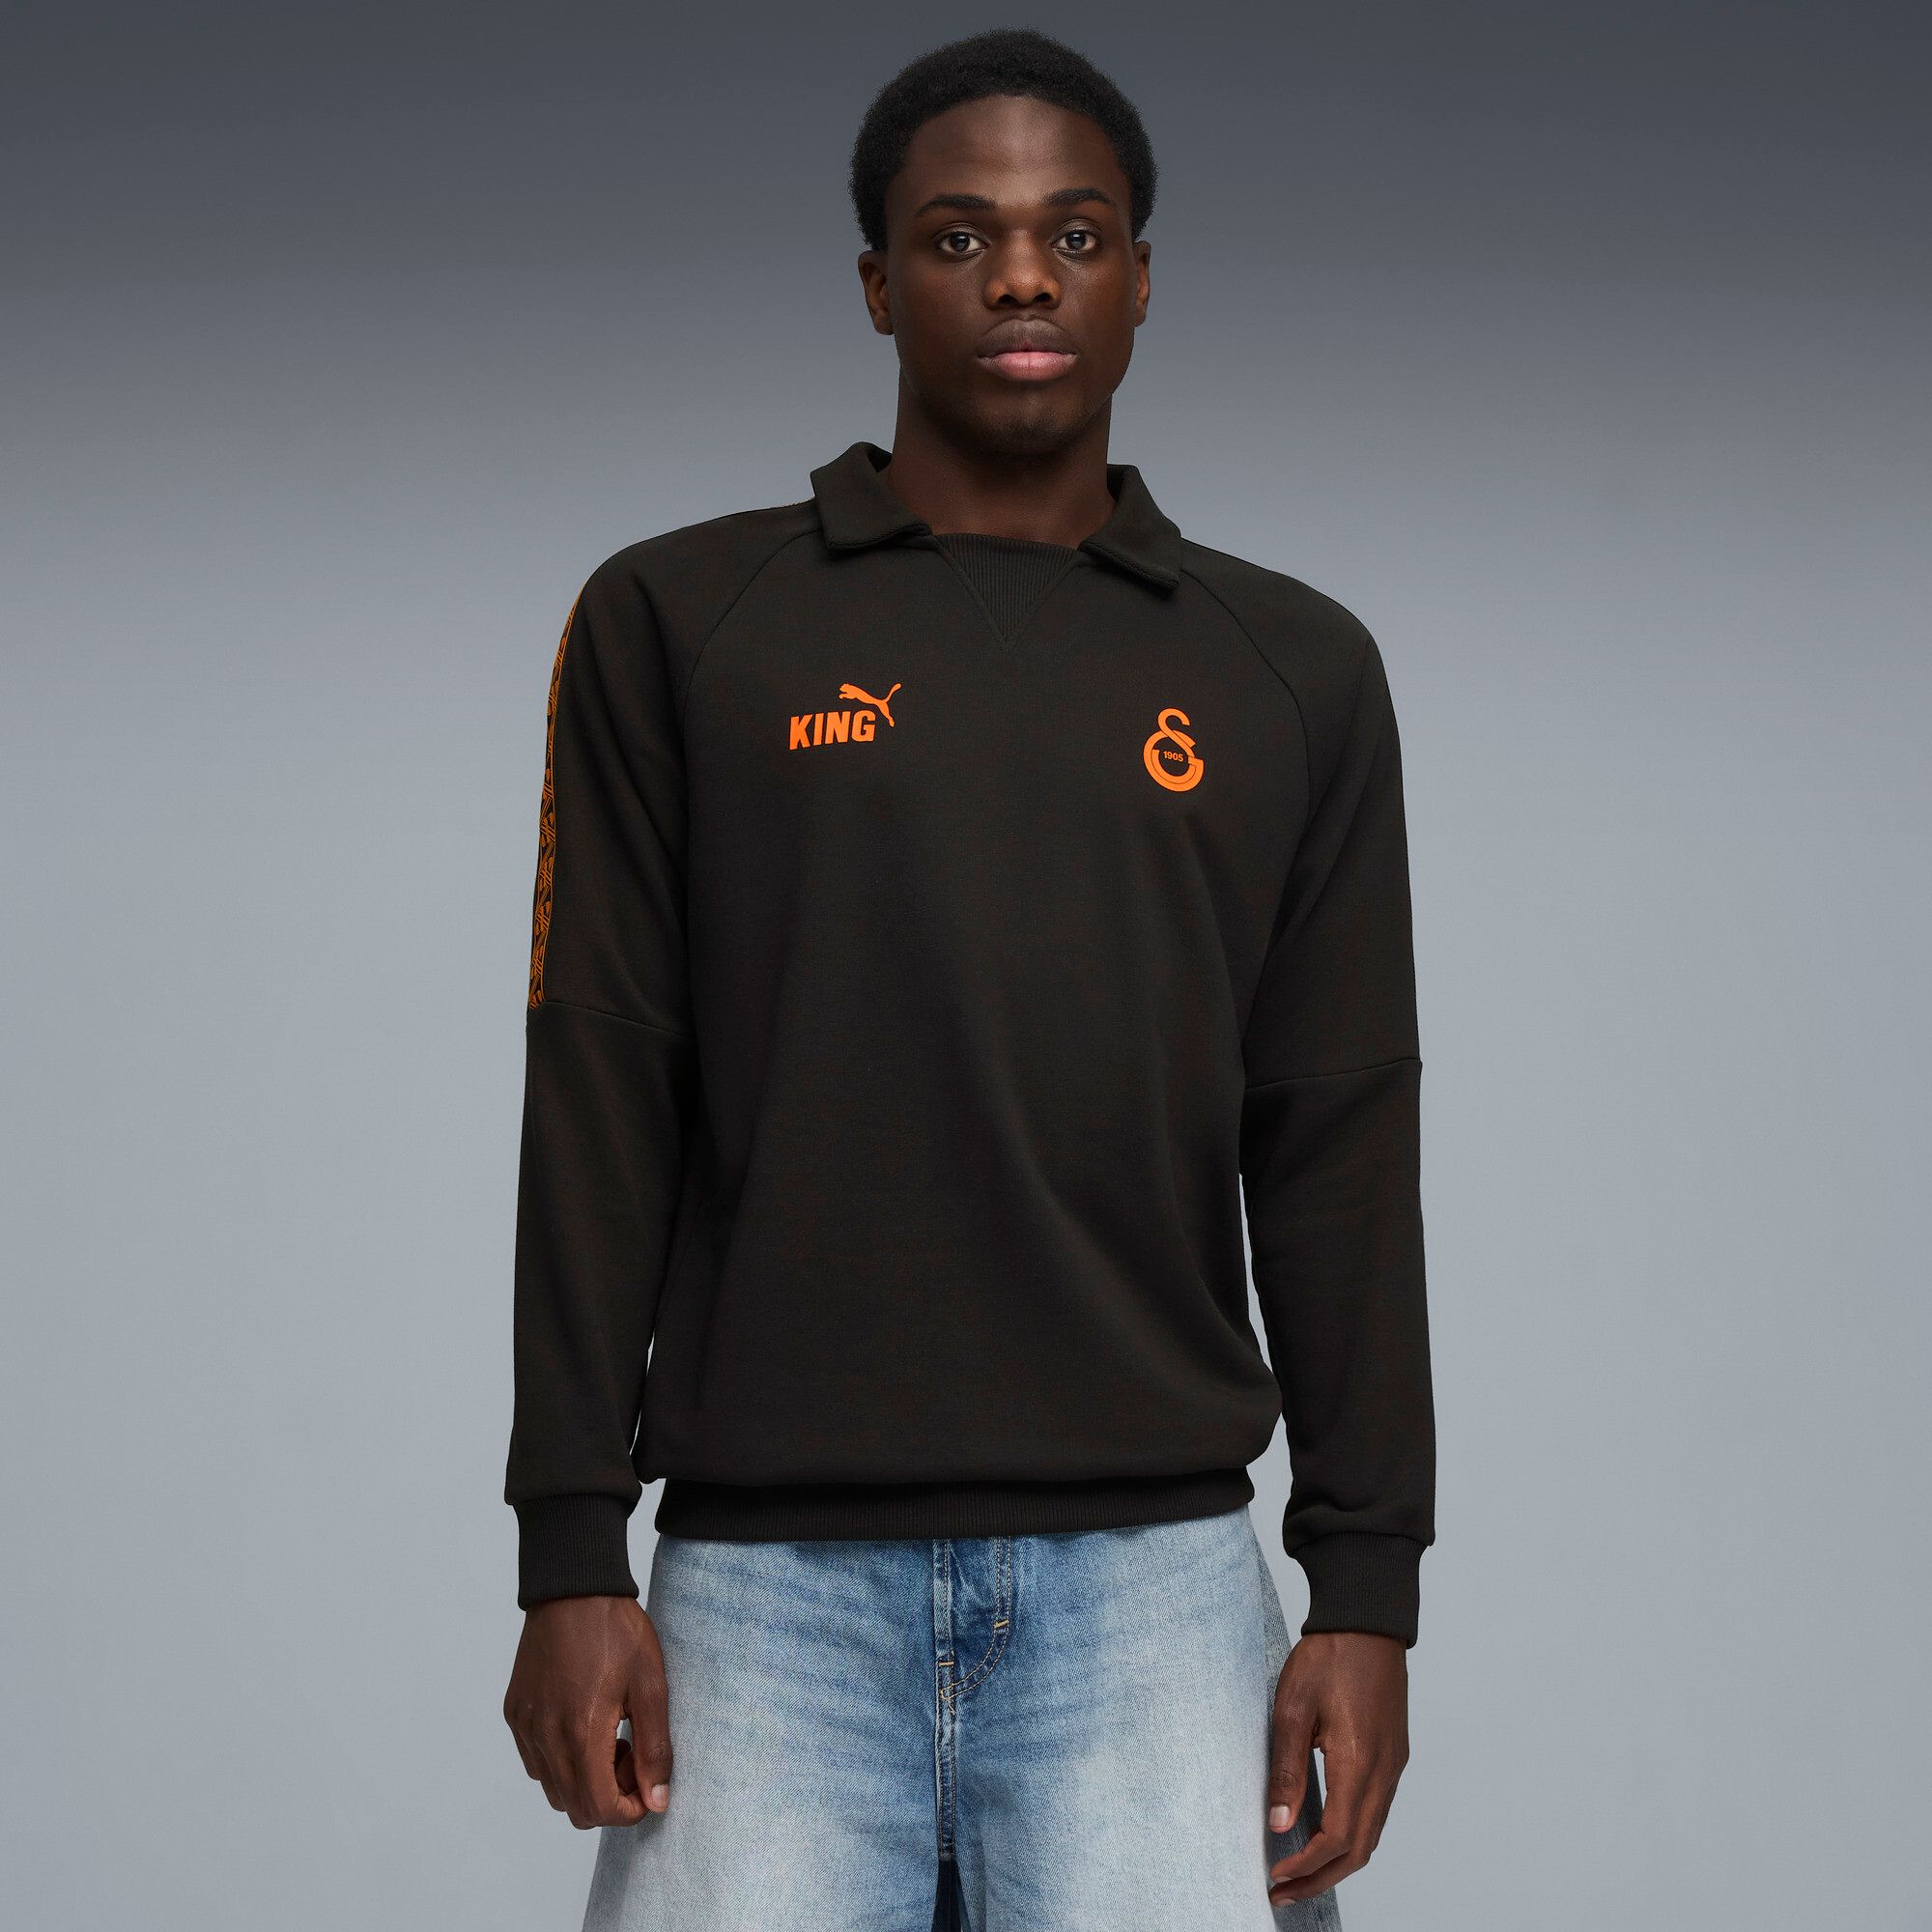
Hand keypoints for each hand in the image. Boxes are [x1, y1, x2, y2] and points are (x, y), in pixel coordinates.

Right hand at [503, 1595, 670, 1828]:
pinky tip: (583, 1723)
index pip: (598, 1809)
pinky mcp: (515, 1714)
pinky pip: (536, 1761)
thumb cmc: (617, 1631)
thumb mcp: (651, 1685)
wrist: (574, 1588)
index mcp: (581, 1732)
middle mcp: (545, 1737)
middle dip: (609, 1797)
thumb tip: (657, 1800)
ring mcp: (525, 1726)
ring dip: (584, 1781)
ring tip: (609, 1736)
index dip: (629, 1811)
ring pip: (553, 1788)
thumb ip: (655, 1748)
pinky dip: (561, 1761)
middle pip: (574, 1807)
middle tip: (632, 1755)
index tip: (648, 1787)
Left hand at [1265, 1629, 1408, 1905]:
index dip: (1307, 1865)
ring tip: (1298, 1872)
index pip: (1338, 1837)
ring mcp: (1394, 1765)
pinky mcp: (1394, 1755)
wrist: (1367, 1621)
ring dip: (1337, 1861)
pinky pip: (1377, 1811)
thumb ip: (1286, 1768)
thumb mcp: (1292, 1707)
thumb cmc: (1328, 1656)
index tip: (1275, 1876)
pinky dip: (1352, 1835)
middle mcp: (1385, 1771)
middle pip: (1360, 1849)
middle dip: (1321, 1877)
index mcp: (1359, 1761)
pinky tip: (1325, 1834)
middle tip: (1282, 1891)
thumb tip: (1280, 1824)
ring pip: (1372, 1834)